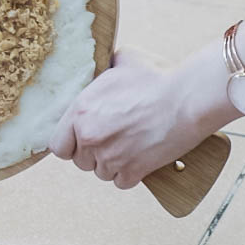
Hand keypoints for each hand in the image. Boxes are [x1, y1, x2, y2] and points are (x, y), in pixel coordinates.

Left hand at [48, 49, 209, 188]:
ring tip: (129, 146)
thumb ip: (103, 70)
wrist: (187, 99)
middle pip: (80, 161)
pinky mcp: (132, 171)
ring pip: (101, 173)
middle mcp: (90, 136)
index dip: (70, 144)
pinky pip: (121, 183)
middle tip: (112, 140)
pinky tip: (140, 158)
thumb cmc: (156, 78)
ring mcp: (110, 157)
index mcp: (80, 111)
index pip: (58, 145)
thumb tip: (101, 65)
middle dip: (93, 154)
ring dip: (112, 164)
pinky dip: (131, 175)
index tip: (82, 140)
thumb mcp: (122, 61)